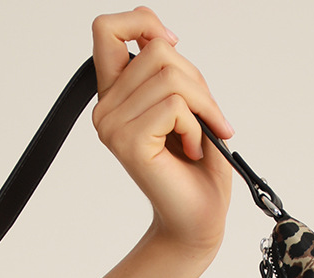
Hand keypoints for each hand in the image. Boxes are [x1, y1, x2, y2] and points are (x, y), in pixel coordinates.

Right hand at [91, 6, 233, 254]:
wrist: (198, 218)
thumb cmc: (197, 168)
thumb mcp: (189, 105)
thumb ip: (172, 71)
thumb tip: (165, 39)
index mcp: (115, 95)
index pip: (106, 29)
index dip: (142, 22)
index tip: (174, 45)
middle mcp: (106, 109)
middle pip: (156, 51)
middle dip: (196, 82)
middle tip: (207, 120)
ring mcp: (113, 127)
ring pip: (169, 77)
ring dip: (202, 107)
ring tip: (200, 138)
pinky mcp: (129, 143)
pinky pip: (174, 106)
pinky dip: (196, 127)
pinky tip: (194, 150)